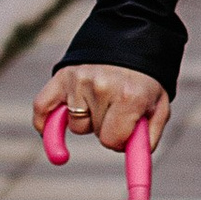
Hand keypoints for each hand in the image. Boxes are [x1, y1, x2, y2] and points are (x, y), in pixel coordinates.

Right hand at [37, 65, 170, 155]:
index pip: (111, 140)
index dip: (120, 139)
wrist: (133, 34)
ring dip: (86, 118)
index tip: (127, 131)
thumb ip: (147, 138)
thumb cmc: (146, 78)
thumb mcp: (159, 106)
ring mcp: (79, 79)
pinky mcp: (62, 74)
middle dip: (106, 126)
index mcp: (130, 96)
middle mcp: (102, 86)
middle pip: (93, 132)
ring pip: (74, 123)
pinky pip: (42, 108)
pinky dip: (45, 123)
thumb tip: (134, 166)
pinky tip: (48, 132)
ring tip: (101, 98)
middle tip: (118, 107)